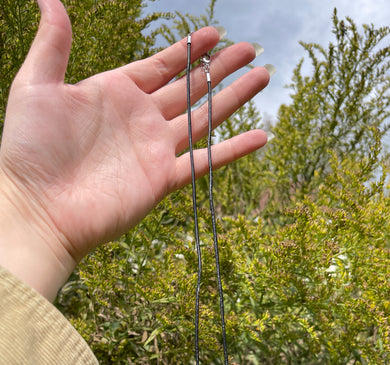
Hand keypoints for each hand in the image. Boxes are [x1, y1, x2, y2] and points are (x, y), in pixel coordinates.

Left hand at [0, 0, 269, 299]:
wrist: (37, 208)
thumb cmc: (29, 150)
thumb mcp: (36, 86)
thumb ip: (52, 44)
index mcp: (114, 93)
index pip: (160, 66)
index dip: (188, 50)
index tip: (214, 34)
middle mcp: (140, 119)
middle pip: (190, 88)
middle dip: (220, 68)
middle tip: (250, 50)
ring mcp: (154, 150)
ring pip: (204, 118)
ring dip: (234, 98)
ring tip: (263, 76)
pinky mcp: (163, 180)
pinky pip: (206, 162)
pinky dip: (234, 150)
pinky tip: (261, 137)